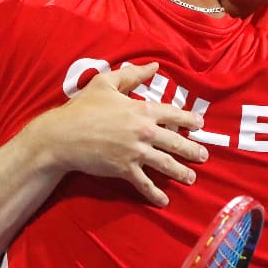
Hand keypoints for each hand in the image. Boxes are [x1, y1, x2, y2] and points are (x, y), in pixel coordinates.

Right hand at [34, 62, 207, 206]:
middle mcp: (143, 132)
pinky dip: (154, 193)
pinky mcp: (125, 169)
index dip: (189, 119)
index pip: (173, 114)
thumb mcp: (106, 83)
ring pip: (165, 164)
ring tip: (191, 178)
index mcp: (141, 110)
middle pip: (175, 142)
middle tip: (204, 156)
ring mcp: (135, 153)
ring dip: (181, 172)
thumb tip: (153, 66)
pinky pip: (144, 183)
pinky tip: (163, 201)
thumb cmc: (83, 107)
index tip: (200, 125)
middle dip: (192, 150)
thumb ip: (132, 75)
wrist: (64, 135)